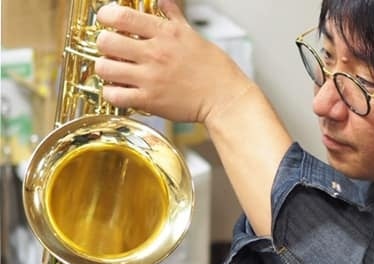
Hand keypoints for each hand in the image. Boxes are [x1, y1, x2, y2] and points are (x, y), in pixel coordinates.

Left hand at [95, 0, 252, 123]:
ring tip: (115, 71)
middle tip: (112, 50)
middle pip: (106, 41)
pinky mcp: (150, 100)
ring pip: (105, 68)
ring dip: (105, 69)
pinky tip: (120, 91)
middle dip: (105, 44)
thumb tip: (164, 0)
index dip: (105, 16)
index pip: (121, 15)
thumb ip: (174, 16)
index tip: (106, 21)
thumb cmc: (214, 69)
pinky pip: (114, 95)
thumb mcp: (194, 35)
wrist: (225, 99)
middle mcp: (155, 53)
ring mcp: (150, 78)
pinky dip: (112, 93)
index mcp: (165, 34)